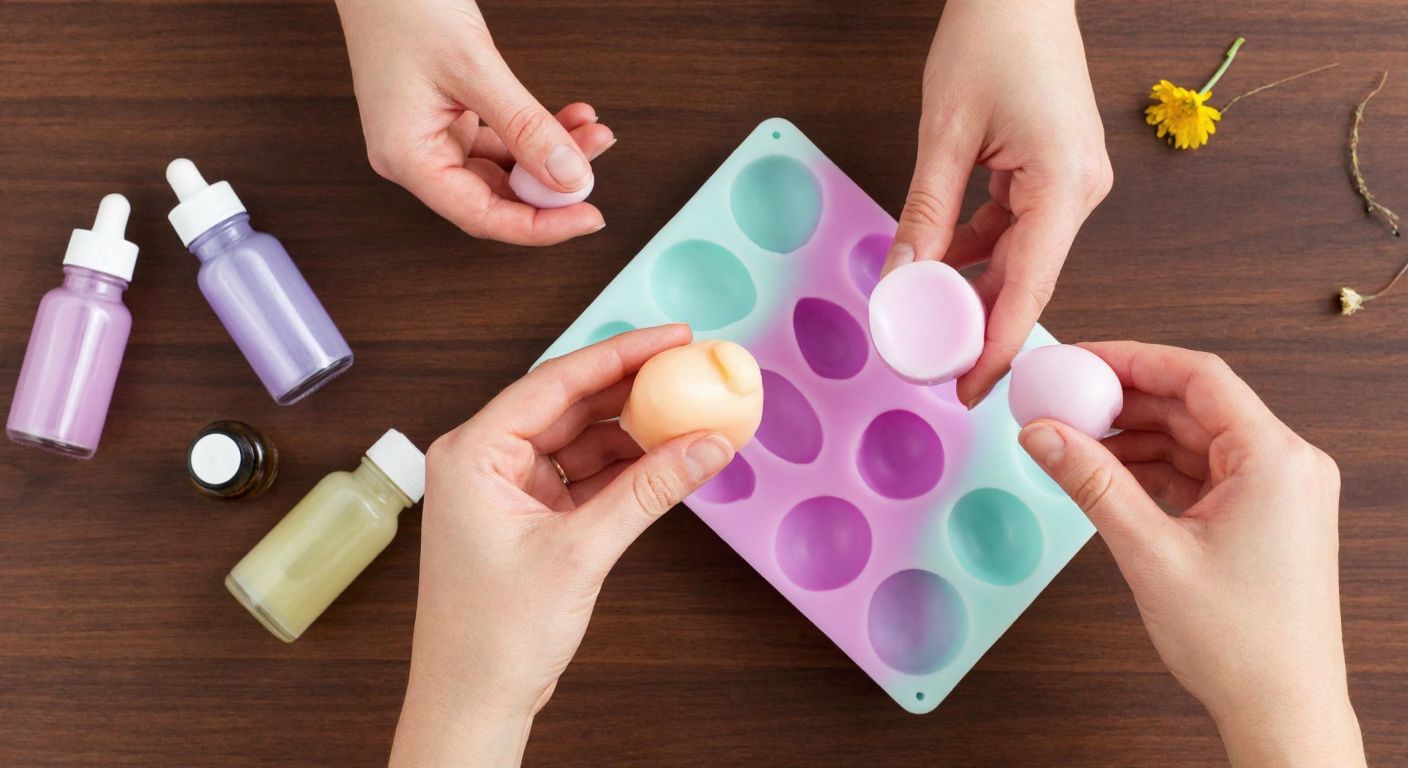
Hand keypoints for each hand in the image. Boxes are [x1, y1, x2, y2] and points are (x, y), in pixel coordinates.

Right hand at [335, 0, 613, 244]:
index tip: (587, 216)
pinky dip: (535, 133)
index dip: (540, 226)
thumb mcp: (473, 68)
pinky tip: (568, 119)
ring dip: (551, 155)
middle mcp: (415, 156)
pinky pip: (501, 141)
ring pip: (505, 170)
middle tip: (595, 165)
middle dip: (553, 184)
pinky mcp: (447, 118)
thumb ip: (524, 127)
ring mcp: (432, 138)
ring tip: (592, 132)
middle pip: (496, 197)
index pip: (481, 216)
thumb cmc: (402, 6)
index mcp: (406, 157)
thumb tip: (569, 175)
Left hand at [389, 325, 734, 766]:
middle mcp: (484, 461)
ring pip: (581, 442)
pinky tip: (668, 461)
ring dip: (635, 433)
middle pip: (570, 406)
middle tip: (691, 370)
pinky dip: (625, 471)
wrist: (472, 704)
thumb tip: (706, 445)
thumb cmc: (493, 636)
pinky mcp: (528, 519)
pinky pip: (584, 478)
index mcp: (473, 452)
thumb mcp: (580, 552)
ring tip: (692, 416)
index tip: (673, 337)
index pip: (555, 382)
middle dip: (632, 390)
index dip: (620, 355)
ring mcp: (506, 491)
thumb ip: (648, 492)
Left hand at [884, 0, 1111, 406]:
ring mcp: (1074, 183)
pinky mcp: (1057, 174)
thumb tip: (902, 281)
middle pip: (1028, 279)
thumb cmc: (992, 38)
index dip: (999, 346)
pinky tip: (944, 270)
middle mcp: (1082, 190)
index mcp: (1064, 183)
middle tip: (939, 370)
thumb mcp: (945, 136)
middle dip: (983, 327)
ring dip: (976, 289)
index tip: (971, 390)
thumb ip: (924, 215)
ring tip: (931, 325)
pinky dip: (982, 252)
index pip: (1030, 286)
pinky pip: (1019, 230)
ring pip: (1022, 258)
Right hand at [1018, 342, 1364, 766]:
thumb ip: (1091, 483)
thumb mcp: (1149, 553)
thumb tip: (1043, 433)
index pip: (1199, 376)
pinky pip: (1202, 470)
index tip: (1079, 359)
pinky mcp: (1264, 515)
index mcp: (1275, 459)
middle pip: (1194, 404)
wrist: (1282, 709)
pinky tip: (1109, 475)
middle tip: (1063, 399)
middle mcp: (1286, 465)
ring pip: (1194, 438)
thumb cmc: (1241, 643)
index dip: (1132, 358)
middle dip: (1124, 400)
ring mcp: (1278, 491)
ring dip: (1135, 437)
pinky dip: (1155, 468)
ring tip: (1074, 441)